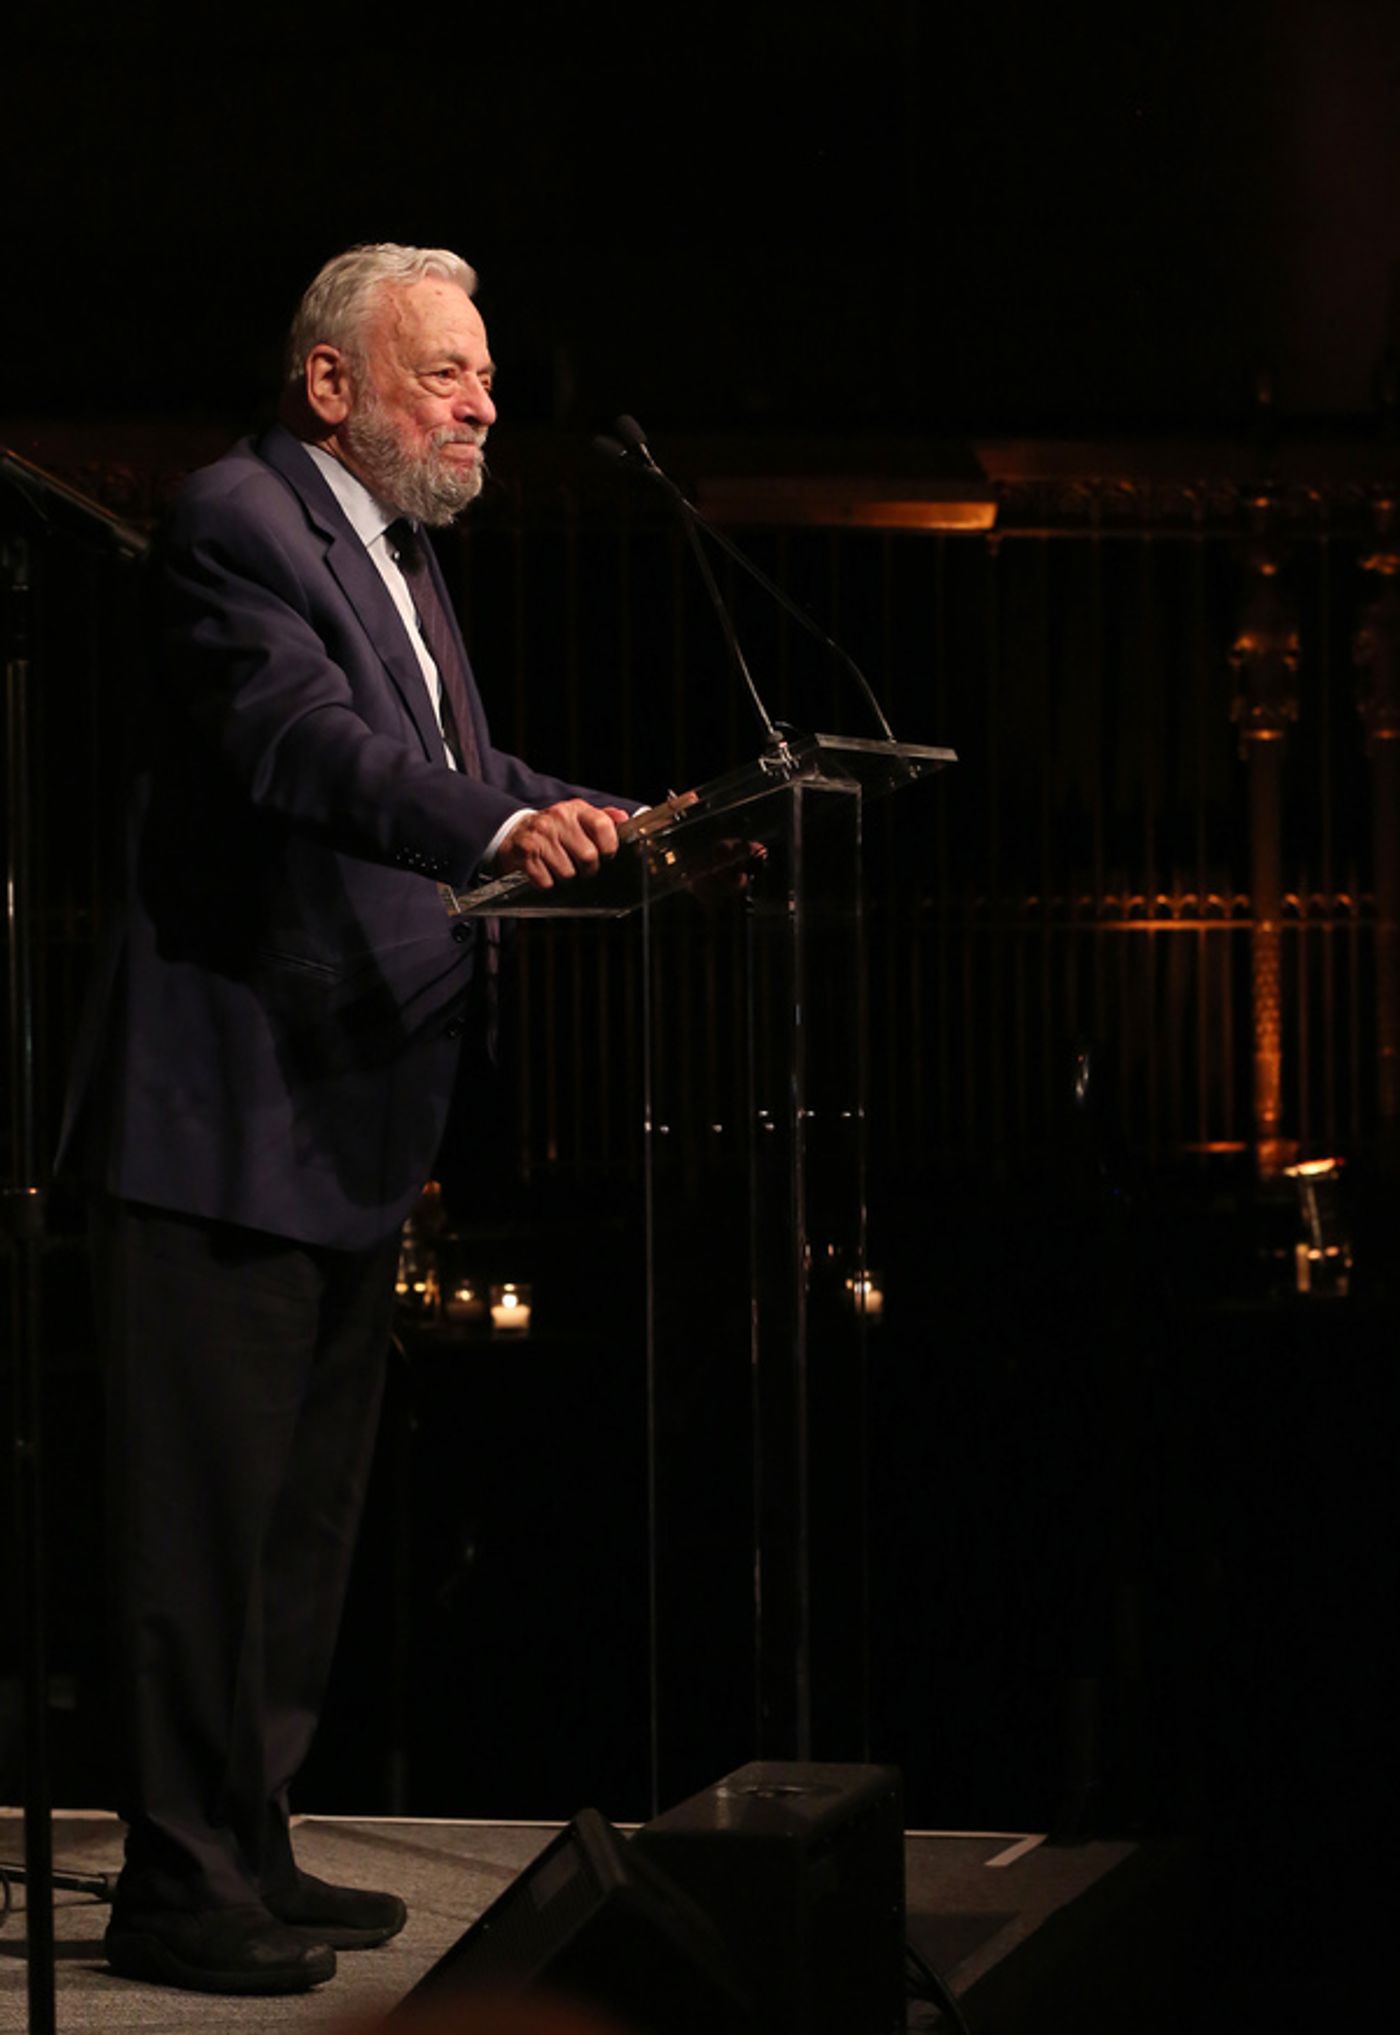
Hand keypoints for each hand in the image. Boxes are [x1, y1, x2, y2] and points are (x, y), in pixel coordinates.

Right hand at [496, 801, 630, 888]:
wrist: (513, 833)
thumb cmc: (553, 830)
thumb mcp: (577, 817)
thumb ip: (603, 818)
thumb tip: (624, 818)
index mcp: (575, 809)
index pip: (602, 825)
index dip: (609, 846)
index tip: (607, 855)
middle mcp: (558, 818)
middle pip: (588, 856)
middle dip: (588, 869)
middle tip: (583, 868)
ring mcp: (540, 835)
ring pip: (568, 873)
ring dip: (566, 877)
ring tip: (559, 867)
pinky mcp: (526, 853)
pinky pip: (546, 881)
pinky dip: (547, 882)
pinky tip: (544, 871)